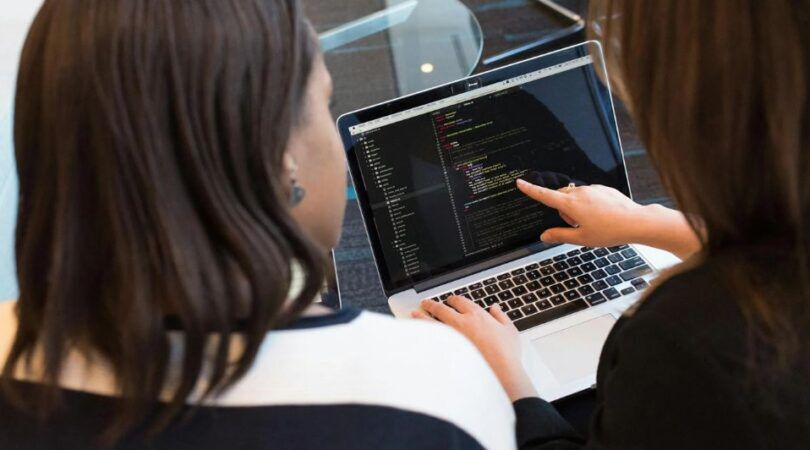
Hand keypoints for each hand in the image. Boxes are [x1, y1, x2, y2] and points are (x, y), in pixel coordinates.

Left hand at [412, 296, 537, 401]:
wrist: (500, 372)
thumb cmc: (506, 353)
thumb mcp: (509, 330)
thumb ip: (501, 317)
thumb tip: (495, 309)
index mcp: (476, 315)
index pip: (460, 301)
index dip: (453, 299)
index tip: (450, 300)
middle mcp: (461, 323)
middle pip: (441, 308)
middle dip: (432, 304)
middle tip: (426, 303)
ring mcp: (452, 337)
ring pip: (431, 322)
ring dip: (421, 316)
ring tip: (415, 314)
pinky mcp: (446, 350)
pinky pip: (431, 339)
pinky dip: (423, 334)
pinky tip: (418, 334)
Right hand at [516, 179, 700, 258]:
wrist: (636, 222)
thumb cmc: (610, 231)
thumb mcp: (581, 239)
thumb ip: (559, 235)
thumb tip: (544, 236)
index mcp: (571, 205)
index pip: (545, 196)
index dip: (530, 190)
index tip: (520, 183)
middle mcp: (580, 193)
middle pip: (561, 198)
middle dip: (563, 210)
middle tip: (577, 225)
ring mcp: (592, 189)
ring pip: (575, 197)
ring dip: (577, 208)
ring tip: (593, 222)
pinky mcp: (602, 188)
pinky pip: (588, 194)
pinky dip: (589, 204)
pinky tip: (602, 216)